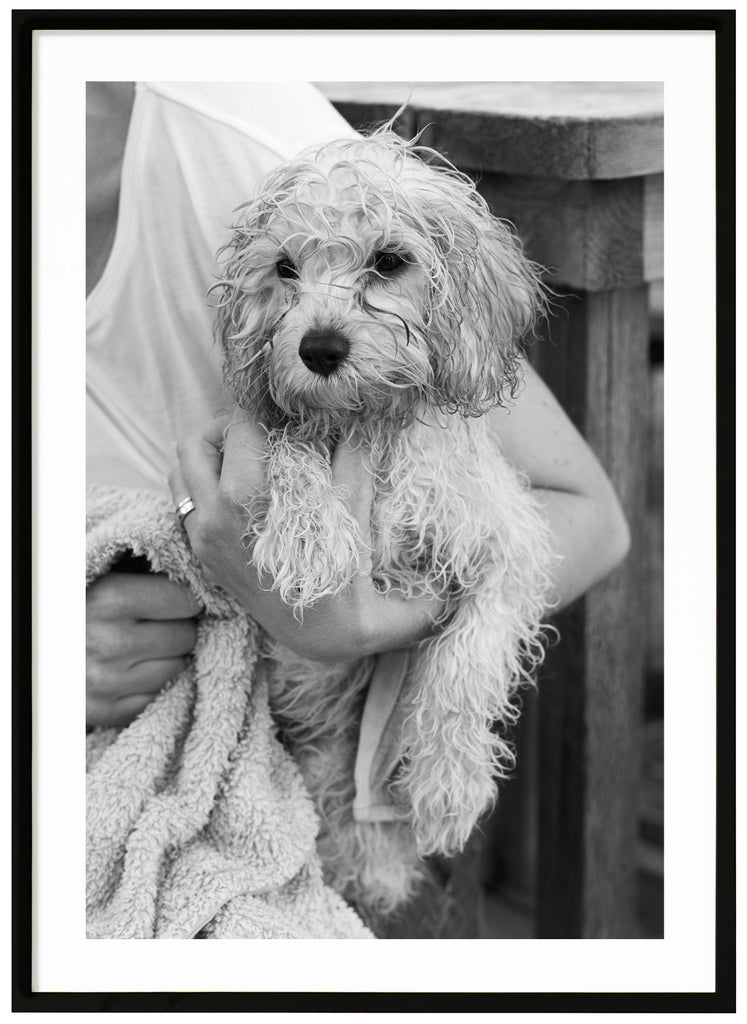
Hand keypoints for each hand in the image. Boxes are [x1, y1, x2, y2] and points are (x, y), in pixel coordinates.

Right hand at [86, 571, 201, 726]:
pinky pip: (159, 696)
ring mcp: (107, 682)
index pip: (186, 600)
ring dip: (171, 657)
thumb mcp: (104, 576)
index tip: (179, 597)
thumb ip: (147, 572)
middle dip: (180, 627)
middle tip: (160, 623)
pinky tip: (136, 669)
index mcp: (108, 599)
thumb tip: (206, 575)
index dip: (189, 597)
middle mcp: (109, 643)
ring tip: (146, 646)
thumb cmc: (80, 604)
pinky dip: (155, 684)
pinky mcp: (107, 711)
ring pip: (178, 668)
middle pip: (187, 636)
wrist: (34, 647)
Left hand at [168, 414, 442, 661]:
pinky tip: (243, 494)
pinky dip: (206, 487)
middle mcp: (212, 518)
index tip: (285, 413)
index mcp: (244, 501)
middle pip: (195, 443)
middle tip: (264, 433)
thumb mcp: (354, 512)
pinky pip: (186, 504)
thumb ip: (353, 458)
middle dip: (229, 429)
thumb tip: (354, 418)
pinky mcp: (202, 556)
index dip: (264, 411)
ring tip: (251, 461)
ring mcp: (202, 540)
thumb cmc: (345, 577)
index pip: (238, 428)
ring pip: (182, 473)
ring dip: (211, 458)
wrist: (328, 639)